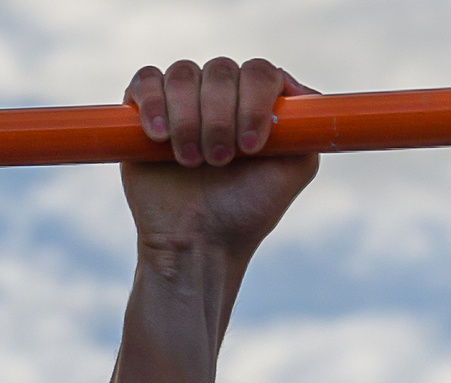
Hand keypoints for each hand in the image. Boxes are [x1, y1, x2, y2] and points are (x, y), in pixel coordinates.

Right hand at [119, 58, 318, 260]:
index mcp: (255, 101)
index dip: (254, 102)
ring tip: (189, 161)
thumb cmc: (246, 212)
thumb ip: (309, 126)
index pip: (258, 71)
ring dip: (188, 118)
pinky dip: (153, 101)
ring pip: (184, 74)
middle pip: (221, 70)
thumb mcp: (296, 169)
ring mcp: (180, 101)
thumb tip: (294, 86)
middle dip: (220, 117)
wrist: (197, 244)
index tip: (251, 147)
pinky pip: (146, 80)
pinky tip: (159, 136)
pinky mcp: (141, 113)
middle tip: (218, 162)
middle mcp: (219, 95)